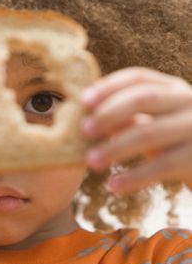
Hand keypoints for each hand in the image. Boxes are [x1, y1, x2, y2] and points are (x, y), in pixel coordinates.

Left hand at [80, 67, 191, 194]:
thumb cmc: (173, 143)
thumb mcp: (151, 124)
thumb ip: (125, 117)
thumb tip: (85, 117)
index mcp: (173, 88)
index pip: (138, 77)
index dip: (109, 87)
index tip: (83, 100)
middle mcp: (188, 101)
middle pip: (143, 99)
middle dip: (109, 113)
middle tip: (83, 130)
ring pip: (148, 133)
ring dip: (114, 148)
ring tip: (91, 161)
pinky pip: (161, 166)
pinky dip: (134, 177)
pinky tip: (113, 186)